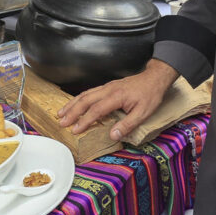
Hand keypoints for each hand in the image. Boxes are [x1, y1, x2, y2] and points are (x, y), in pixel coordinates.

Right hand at [58, 59, 178, 140]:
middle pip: (86, 100)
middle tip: (61, 122)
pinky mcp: (108, 86)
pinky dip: (79, 98)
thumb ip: (128, 124)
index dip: (84, 121)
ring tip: (61, 113)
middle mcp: (108, 90)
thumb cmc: (150, 95)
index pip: (96, 110)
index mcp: (117, 97)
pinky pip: (90, 92)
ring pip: (85, 94)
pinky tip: (74, 104)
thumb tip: (112, 135)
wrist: (154, 78)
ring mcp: (107, 86)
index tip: (75, 130)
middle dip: (72, 111)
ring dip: (72, 104)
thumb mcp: (144, 113)